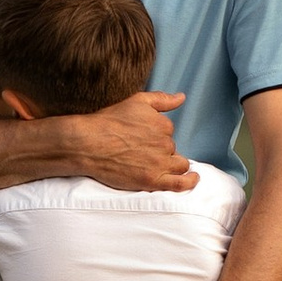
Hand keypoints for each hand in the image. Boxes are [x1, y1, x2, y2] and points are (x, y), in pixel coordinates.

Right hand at [59, 89, 197, 194]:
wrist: (88, 144)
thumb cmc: (108, 122)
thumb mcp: (137, 101)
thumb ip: (162, 99)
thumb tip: (181, 97)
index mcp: (163, 124)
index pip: (167, 133)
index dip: (156, 137)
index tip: (141, 140)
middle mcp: (165, 143)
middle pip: (172, 150)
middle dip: (161, 152)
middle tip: (141, 154)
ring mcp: (160, 163)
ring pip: (179, 165)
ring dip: (173, 165)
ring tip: (159, 166)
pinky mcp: (152, 180)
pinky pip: (180, 183)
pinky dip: (190, 181)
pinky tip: (193, 179)